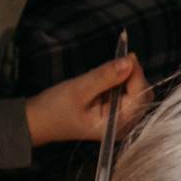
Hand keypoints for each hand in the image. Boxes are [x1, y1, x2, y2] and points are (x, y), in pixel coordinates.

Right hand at [24, 53, 149, 146]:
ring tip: (104, 74)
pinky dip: (120, 82)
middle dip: (133, 75)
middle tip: (118, 59)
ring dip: (126, 78)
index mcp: (116, 125)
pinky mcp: (116, 113)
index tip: (128, 55)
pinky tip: (105, 80)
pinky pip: (127, 93)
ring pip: (137, 92)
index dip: (136, 74)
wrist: (38, 121)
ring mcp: (121, 120)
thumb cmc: (55, 109)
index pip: (139, 96)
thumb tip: (128, 62)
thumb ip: (104, 76)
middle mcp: (124, 125)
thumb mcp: (78, 89)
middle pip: (143, 95)